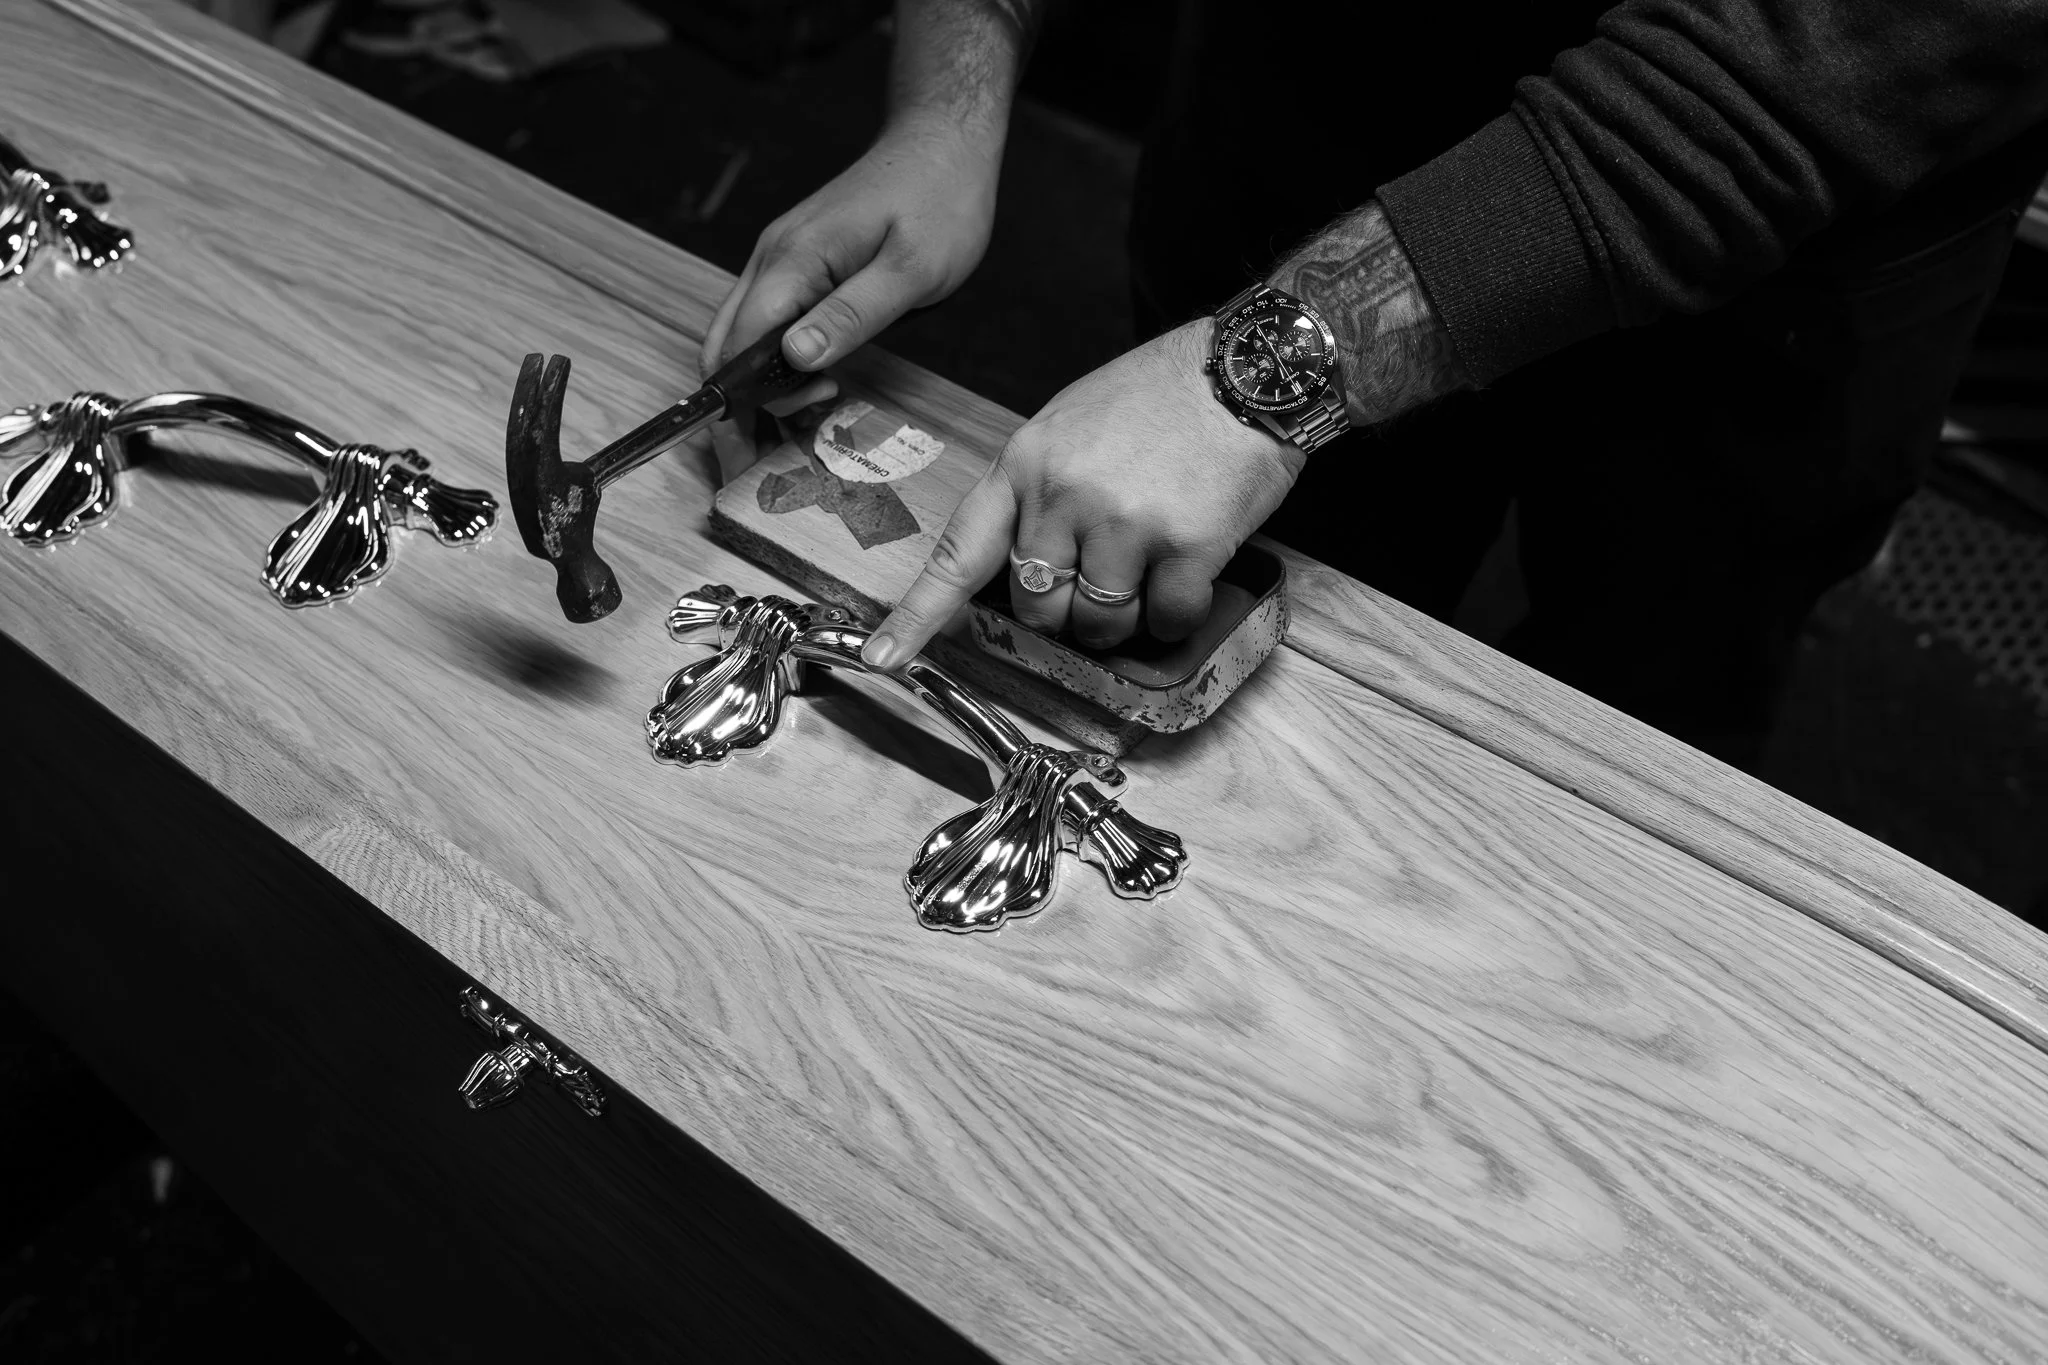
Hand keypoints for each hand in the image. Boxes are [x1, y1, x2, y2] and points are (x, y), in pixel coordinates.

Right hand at [699, 113, 1001, 467]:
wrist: (942, 144)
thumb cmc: (939, 202)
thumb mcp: (909, 271)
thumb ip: (851, 316)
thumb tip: (795, 357)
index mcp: (793, 261)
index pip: (739, 345)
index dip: (748, 398)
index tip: (784, 428)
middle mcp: (773, 259)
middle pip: (723, 343)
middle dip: (740, 401)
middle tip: (785, 438)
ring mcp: (781, 258)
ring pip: (742, 333)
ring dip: (760, 381)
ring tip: (814, 405)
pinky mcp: (799, 261)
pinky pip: (768, 318)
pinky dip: (776, 357)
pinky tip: (814, 375)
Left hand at [862, 320, 1303, 668]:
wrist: (1250, 367)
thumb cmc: (1160, 397)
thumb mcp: (1070, 422)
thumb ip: (1039, 490)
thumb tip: (1030, 567)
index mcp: (1026, 465)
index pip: (960, 552)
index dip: (918, 614)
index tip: (882, 658)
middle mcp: (1064, 496)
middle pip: (1035, 606)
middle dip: (1062, 611)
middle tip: (1100, 576)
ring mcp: (1123, 523)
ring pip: (1097, 626)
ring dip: (1121, 618)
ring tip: (1149, 566)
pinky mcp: (1184, 547)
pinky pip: (1163, 620)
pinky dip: (1174, 613)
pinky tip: (1188, 570)